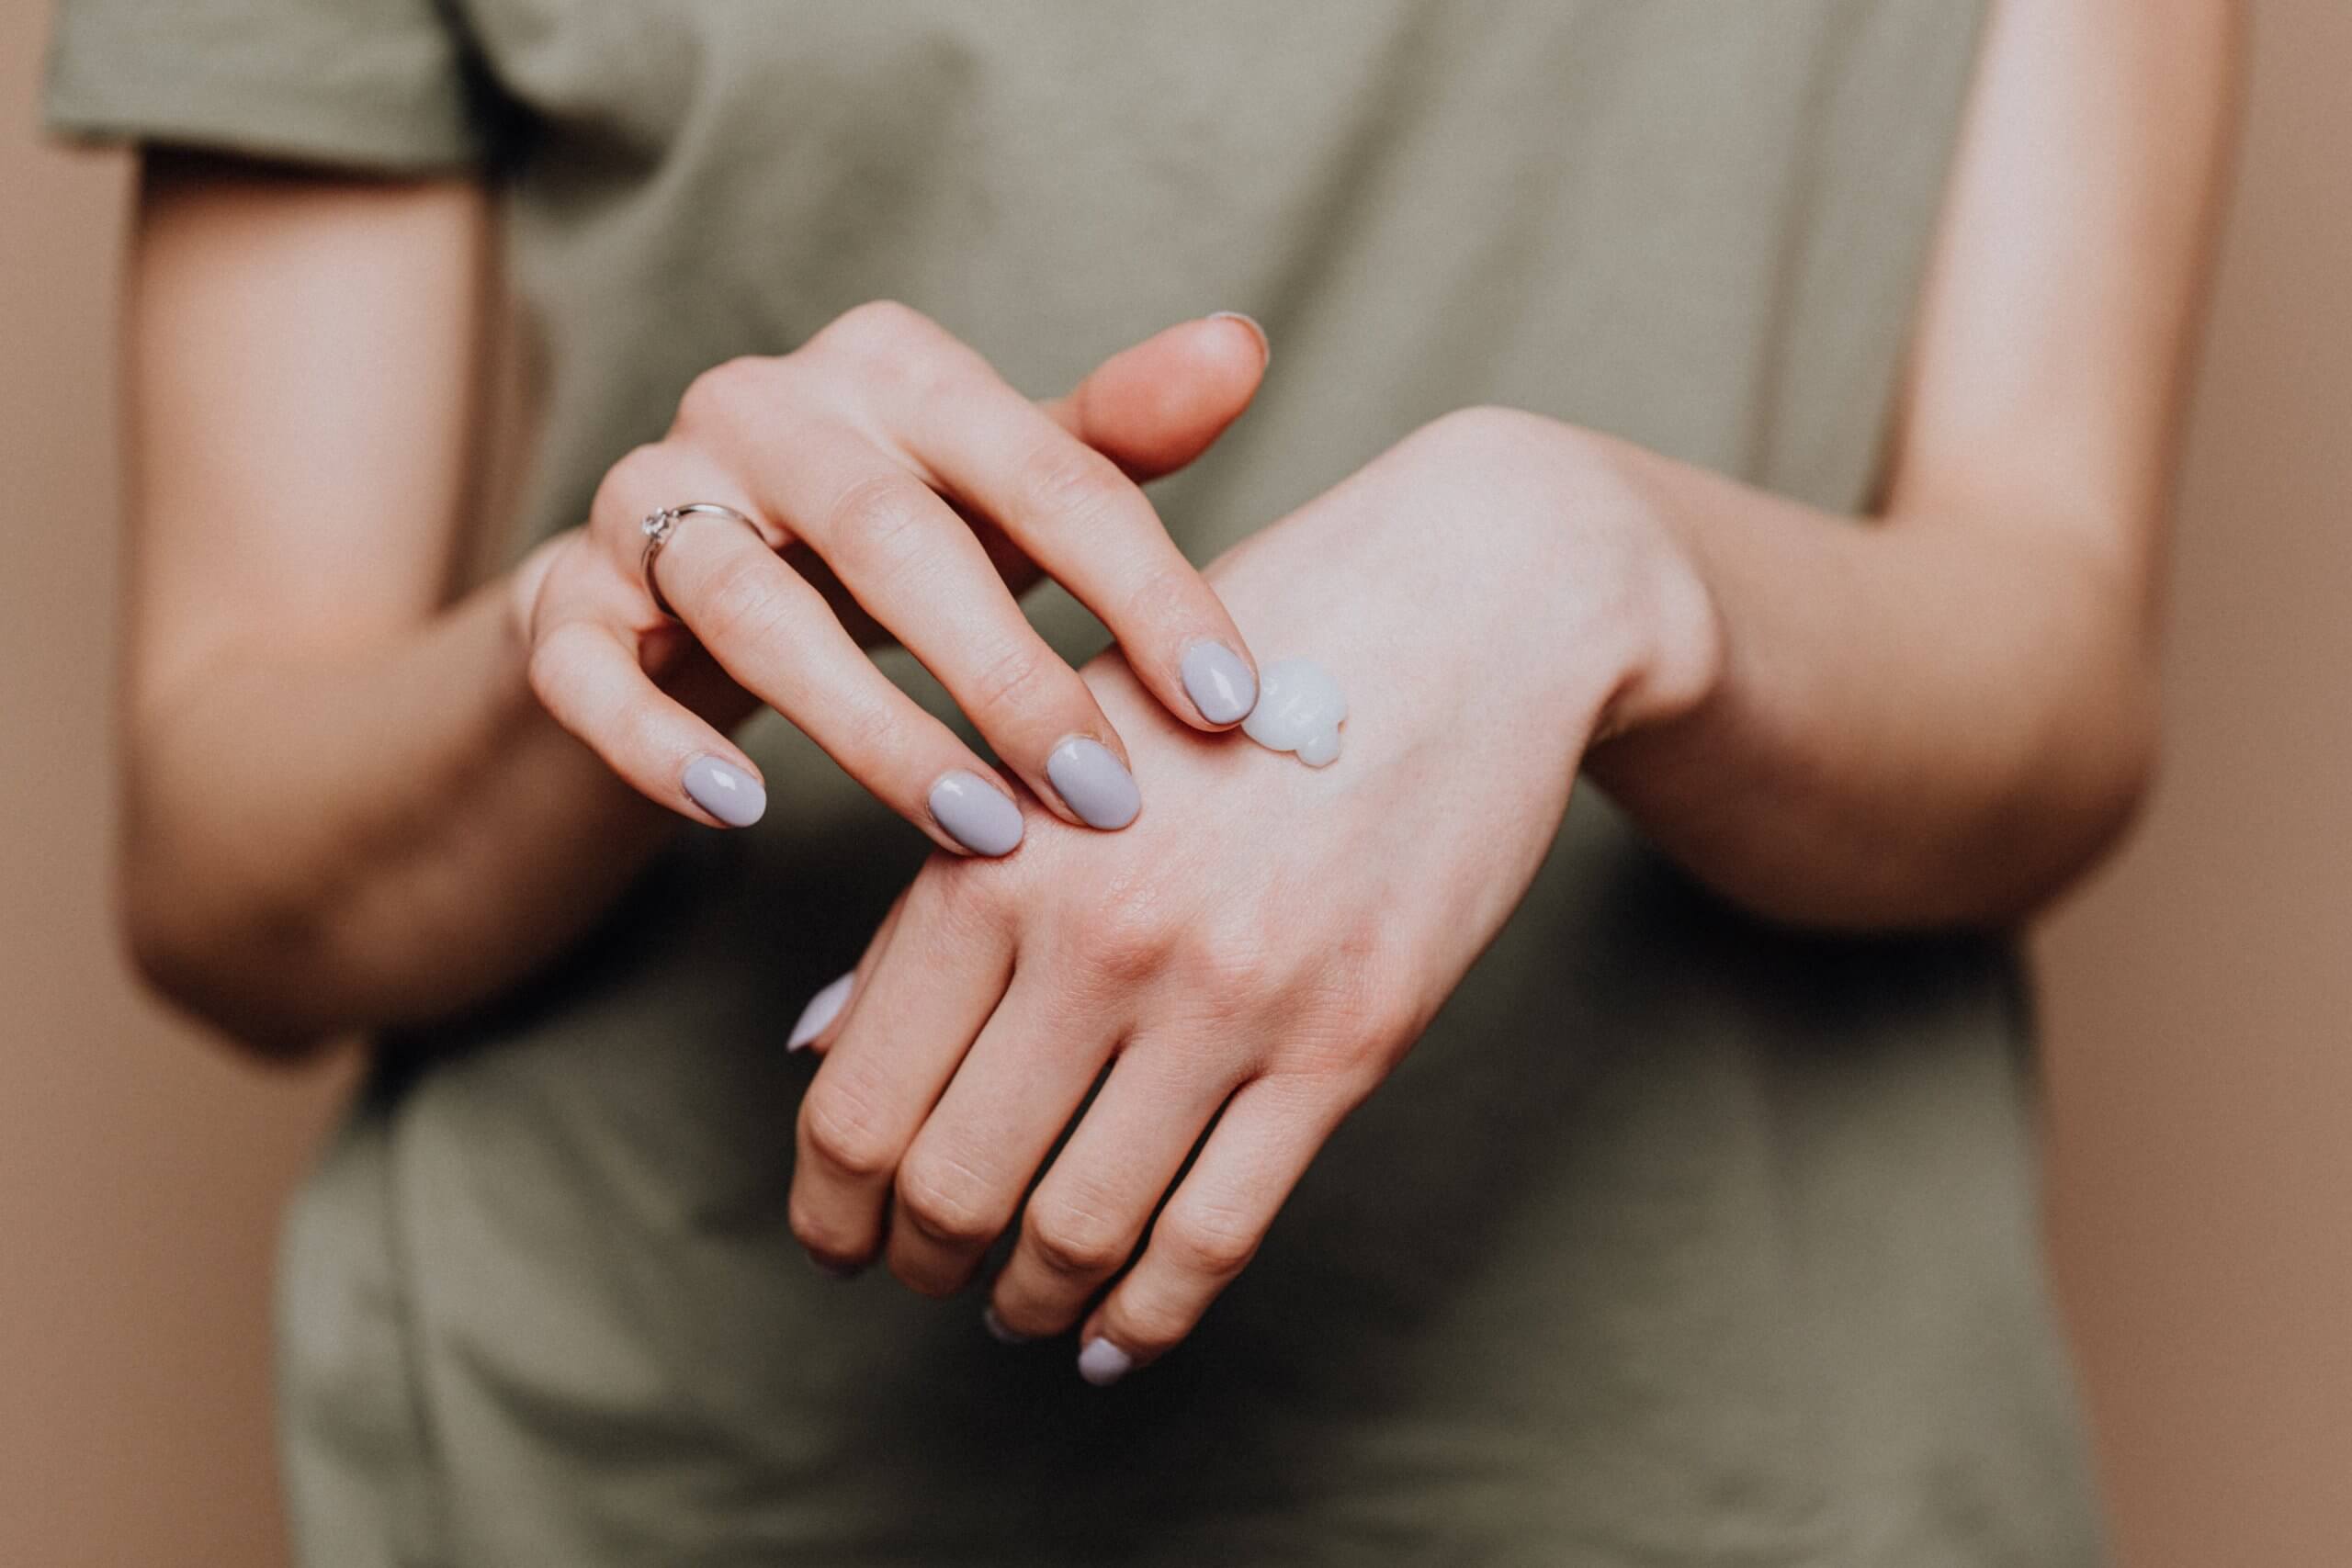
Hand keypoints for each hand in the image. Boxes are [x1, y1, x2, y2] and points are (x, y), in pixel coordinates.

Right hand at [510, 302, 1271, 849]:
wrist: (669, 584)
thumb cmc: (881, 538)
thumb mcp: (997, 487)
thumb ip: (1109, 437)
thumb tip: (1239, 350)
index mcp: (892, 368)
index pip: (1046, 471)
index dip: (1146, 590)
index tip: (1230, 707)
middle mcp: (760, 407)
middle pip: (893, 536)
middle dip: (1009, 676)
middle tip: (1105, 795)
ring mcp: (646, 499)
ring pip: (749, 608)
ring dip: (870, 729)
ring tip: (976, 828)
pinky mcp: (563, 600)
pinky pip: (593, 670)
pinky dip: (662, 742)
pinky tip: (742, 812)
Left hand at [785, 408, 1723, 1377]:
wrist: (1470, 604)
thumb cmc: (1240, 660)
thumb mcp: (1060, 744)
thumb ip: (936, 900)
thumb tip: (819, 1053)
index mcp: (996, 854)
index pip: (858, 1100)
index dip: (829, 1206)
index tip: (838, 1238)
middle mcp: (1096, 935)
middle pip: (951, 1183)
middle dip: (918, 1262)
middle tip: (924, 1276)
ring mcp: (1228, 996)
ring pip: (1079, 1228)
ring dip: (1028, 1298)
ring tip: (1019, 1307)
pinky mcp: (1348, 1040)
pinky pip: (1217, 1233)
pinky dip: (1150, 1316)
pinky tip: (1119, 1336)